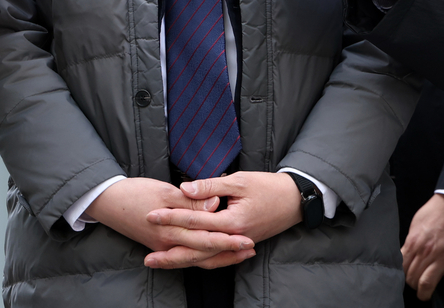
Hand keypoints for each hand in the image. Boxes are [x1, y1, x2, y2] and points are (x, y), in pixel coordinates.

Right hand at [85, 177, 253, 269]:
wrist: (106, 202)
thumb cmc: (134, 193)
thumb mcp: (164, 191)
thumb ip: (190, 201)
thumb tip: (214, 205)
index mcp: (171, 229)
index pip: (205, 238)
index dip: (228, 239)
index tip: (247, 238)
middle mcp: (168, 243)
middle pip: (204, 253)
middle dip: (228, 253)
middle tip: (250, 249)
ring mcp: (163, 247)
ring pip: (196, 258)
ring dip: (219, 257)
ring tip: (239, 254)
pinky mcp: (160, 245)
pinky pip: (186, 256)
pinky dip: (202, 256)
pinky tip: (213, 253)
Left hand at [143, 171, 302, 269]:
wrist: (295, 200)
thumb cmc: (268, 187)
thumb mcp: (240, 181)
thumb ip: (210, 187)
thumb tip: (185, 188)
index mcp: (232, 221)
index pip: (195, 221)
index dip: (172, 217)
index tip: (151, 215)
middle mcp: (234, 238)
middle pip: (197, 251)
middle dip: (171, 253)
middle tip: (148, 256)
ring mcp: (238, 245)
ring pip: (206, 259)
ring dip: (182, 261)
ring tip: (161, 263)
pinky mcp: (240, 246)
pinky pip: (218, 258)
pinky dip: (201, 261)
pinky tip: (187, 261)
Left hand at [402, 194, 443, 299]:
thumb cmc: (438, 209)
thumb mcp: (417, 222)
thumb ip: (412, 240)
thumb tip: (408, 255)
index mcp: (414, 242)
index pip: (402, 268)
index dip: (403, 276)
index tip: (407, 277)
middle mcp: (427, 253)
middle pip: (412, 279)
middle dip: (413, 285)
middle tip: (417, 285)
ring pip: (427, 285)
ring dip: (425, 293)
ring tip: (426, 294)